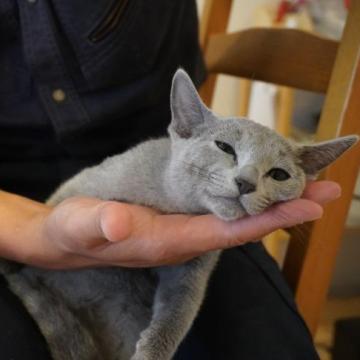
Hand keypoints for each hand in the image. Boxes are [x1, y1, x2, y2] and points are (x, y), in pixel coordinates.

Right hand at [35, 180, 339, 267]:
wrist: (69, 239)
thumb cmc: (75, 232)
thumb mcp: (81, 226)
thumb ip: (100, 224)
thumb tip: (118, 223)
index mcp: (168, 241)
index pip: (226, 232)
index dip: (266, 221)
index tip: (305, 207)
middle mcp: (184, 238)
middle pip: (244, 226)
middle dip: (285, 210)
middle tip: (327, 191)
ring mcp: (185, 229)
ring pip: (238, 217)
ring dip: (274, 203)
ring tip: (309, 184)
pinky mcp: (181, 219)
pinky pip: (223, 209)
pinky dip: (250, 199)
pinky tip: (265, 188)